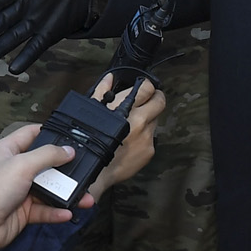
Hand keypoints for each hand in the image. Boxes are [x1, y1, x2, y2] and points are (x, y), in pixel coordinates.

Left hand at [0, 123, 79, 246]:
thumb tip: (69, 150)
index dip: (49, 132)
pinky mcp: (23, 211)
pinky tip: (68, 212)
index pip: (31, 134)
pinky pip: (44, 209)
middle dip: (65, 168)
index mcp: (8, 150)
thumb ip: (48, 155)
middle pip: (44, 163)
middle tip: (85, 168)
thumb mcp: (22, 165)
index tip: (70, 134)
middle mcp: (14, 168)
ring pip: (48, 189)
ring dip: (66, 193)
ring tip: (85, 197)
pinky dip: (56, 211)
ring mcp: (19, 190)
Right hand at [84, 76, 164, 202]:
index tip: (144, 87)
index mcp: (126, 108)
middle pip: (160, 101)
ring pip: (156, 119)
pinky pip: (152, 137)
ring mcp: (147, 136)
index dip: (147, 85)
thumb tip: (109, 79)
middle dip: (156, 98)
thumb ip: (102, 92)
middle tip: (150, 99)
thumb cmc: (90, 142)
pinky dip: (145, 136)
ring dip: (149, 118)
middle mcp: (140, 121)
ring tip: (135, 123)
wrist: (96, 171)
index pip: (147, 88)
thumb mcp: (93, 112)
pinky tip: (132, 139)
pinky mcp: (149, 150)